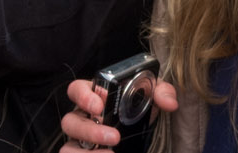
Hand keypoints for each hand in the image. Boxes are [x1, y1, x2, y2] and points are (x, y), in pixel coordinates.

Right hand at [59, 76, 177, 150]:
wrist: (142, 137)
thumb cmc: (140, 111)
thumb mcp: (152, 98)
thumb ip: (161, 93)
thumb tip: (170, 103)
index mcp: (94, 98)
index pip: (76, 90)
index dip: (83, 96)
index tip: (100, 105)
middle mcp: (82, 119)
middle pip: (69, 122)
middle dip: (90, 130)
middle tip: (114, 136)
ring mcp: (81, 142)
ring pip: (67, 148)